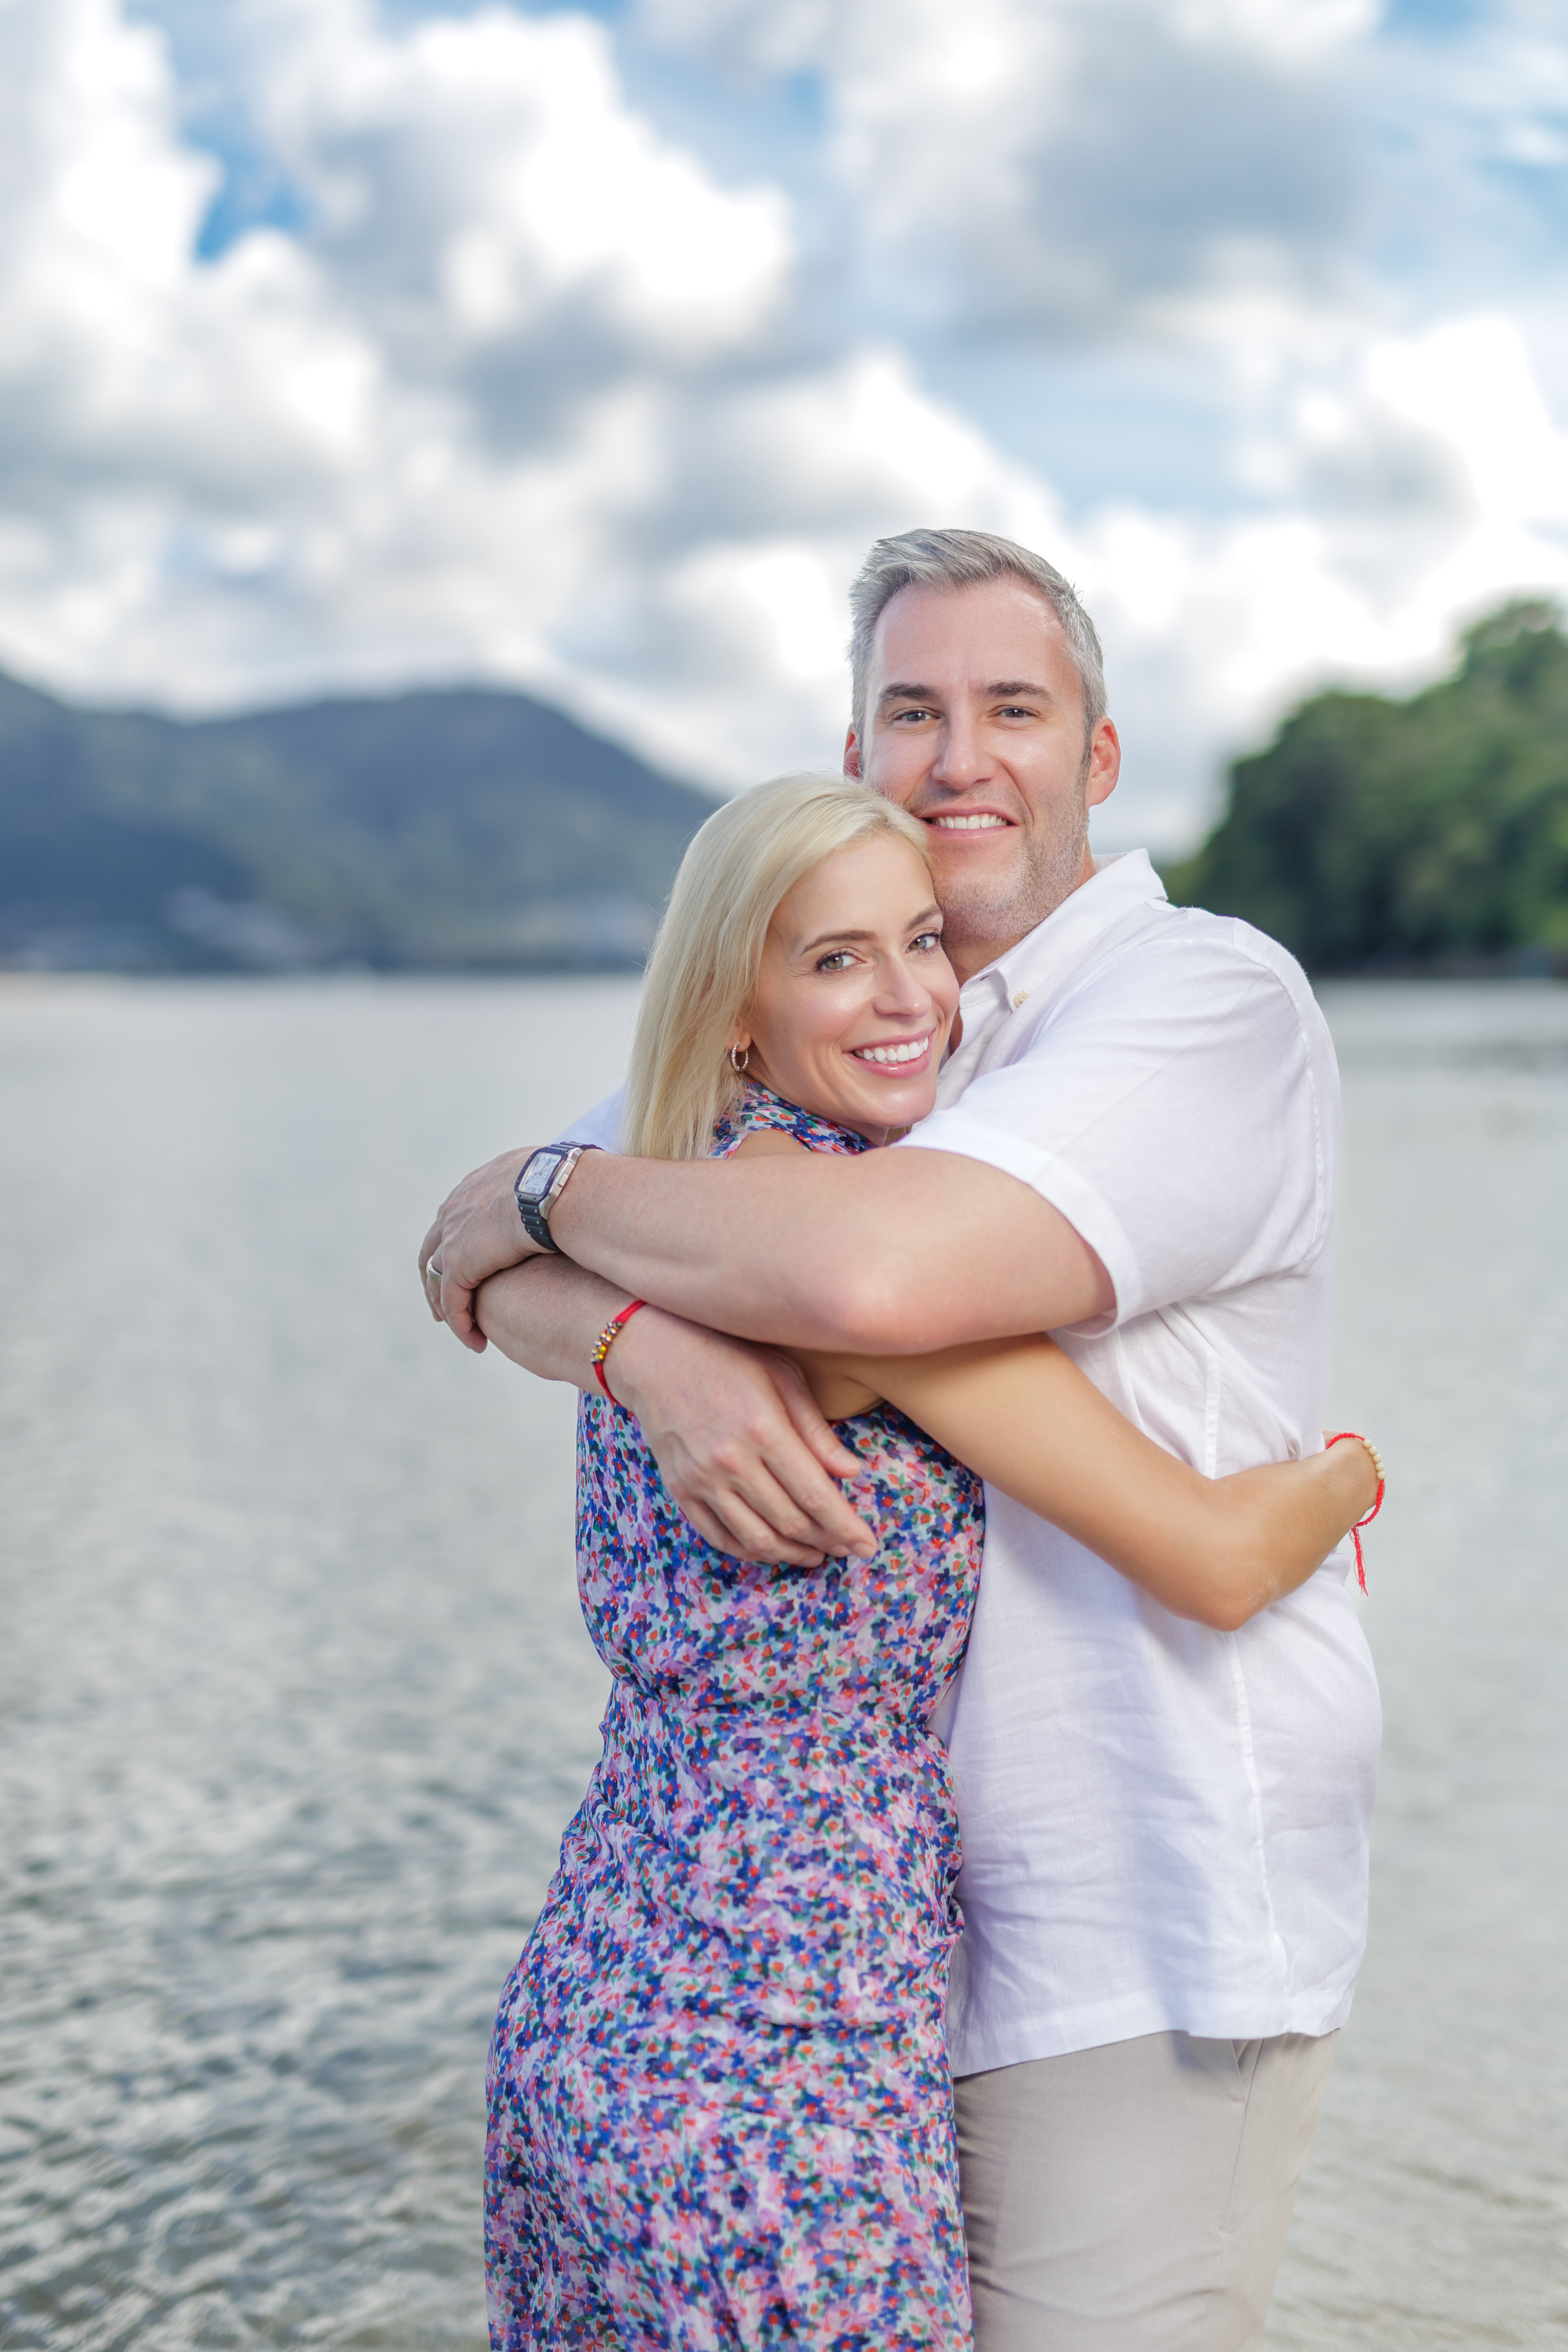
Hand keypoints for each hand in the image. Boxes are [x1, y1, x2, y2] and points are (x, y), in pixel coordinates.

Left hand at [420, 1146, 542, 1349]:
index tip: (463, 1269)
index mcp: (471, 1189)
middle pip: (432, 1252)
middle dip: (436, 1281)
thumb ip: (535, 1191)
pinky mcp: (457, 1264)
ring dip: (448, 1310)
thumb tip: (557, 1195)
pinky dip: (461, 1325)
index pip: (452, 1223)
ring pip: (437, 1283)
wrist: (554, 1189)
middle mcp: (452, 1211)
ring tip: (464, 1331)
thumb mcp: (541, 1180)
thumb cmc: (562, 1182)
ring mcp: (451, 1238)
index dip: (453, 1248)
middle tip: (444, 1306)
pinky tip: (476, 1342)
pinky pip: (452, 1303)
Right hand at [611, 1308, 877, 1565]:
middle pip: (790, 1522)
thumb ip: (816, 1429)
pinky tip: (773, 1550)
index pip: (815, 1495)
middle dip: (827, 1542)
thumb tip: (853, 1473)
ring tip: (816, 1554)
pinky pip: (719, 1537)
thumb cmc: (727, 1356)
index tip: (868, 1546)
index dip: (846, 1527)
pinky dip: (750, 1552)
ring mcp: (701, 1479)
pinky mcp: (680, 1489)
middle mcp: (731, 1461)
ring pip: (756, 1539)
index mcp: (764, 1429)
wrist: (655, 1354)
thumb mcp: (782, 1376)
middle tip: (847, 1549)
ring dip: (792, 1555)